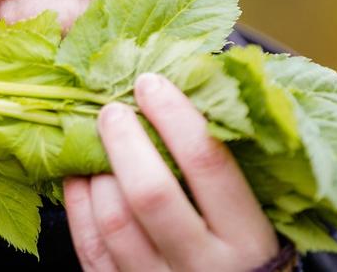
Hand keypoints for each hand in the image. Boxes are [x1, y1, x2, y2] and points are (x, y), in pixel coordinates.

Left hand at [65, 73, 279, 270]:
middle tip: (111, 109)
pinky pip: (90, 246)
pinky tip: (78, 174)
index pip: (208, 164)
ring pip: (114, 221)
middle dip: (125, 141)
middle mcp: (204, 267)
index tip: (151, 84)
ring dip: (97, 172)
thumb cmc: (246, 258)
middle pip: (150, 194)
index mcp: (247, 241)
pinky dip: (78, 203)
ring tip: (93, 140)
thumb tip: (183, 93)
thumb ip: (228, 171)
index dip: (174, 116)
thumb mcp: (258, 221)